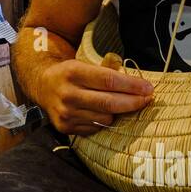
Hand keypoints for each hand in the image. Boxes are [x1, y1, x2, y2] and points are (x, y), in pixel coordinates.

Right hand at [36, 59, 153, 136]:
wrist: (42, 85)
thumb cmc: (70, 73)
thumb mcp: (84, 64)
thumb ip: (109, 72)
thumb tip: (139, 85)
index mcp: (73, 72)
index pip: (109, 81)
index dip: (132, 86)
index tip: (148, 88)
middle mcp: (67, 94)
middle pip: (109, 103)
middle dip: (133, 102)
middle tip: (147, 99)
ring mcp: (66, 113)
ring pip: (105, 118)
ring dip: (117, 112)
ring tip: (118, 104)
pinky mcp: (65, 127)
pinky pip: (95, 127)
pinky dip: (102, 121)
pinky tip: (101, 112)